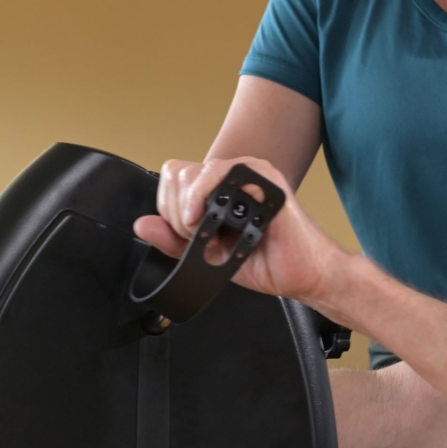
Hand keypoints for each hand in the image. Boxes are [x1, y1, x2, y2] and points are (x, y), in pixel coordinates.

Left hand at [133, 156, 347, 302]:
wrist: (303, 275)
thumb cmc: (267, 262)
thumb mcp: (208, 255)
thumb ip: (174, 240)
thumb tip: (143, 224)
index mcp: (220, 191)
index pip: (174, 180)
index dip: (170, 210)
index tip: (185, 235)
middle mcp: (233, 178)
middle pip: (177, 174)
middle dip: (176, 213)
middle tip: (198, 238)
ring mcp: (250, 174)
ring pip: (192, 173)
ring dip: (189, 210)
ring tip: (208, 233)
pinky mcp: (265, 178)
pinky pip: (220, 172)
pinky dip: (202, 196)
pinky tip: (207, 220)